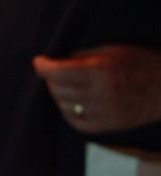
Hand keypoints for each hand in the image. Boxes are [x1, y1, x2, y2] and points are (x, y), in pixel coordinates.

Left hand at [34, 45, 160, 133]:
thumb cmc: (137, 61)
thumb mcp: (109, 49)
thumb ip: (81, 55)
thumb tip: (55, 61)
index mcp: (102, 70)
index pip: (59, 72)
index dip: (43, 66)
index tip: (38, 61)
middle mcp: (104, 93)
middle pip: (59, 90)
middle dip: (49, 79)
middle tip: (51, 71)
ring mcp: (108, 112)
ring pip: (66, 106)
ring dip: (58, 95)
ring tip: (61, 85)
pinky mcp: (112, 125)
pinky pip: (78, 123)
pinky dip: (68, 111)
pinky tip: (70, 101)